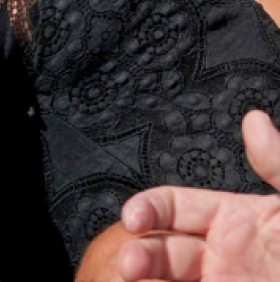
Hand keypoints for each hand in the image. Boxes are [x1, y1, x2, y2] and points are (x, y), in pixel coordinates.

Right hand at [118, 111, 279, 280]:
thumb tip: (254, 120)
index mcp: (238, 221)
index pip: (175, 206)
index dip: (148, 208)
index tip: (133, 219)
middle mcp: (223, 256)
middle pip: (162, 248)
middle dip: (140, 252)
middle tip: (131, 265)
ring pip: (165, 281)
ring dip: (144, 279)